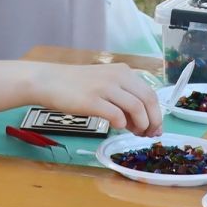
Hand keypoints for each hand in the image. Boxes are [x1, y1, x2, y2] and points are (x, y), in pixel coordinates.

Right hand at [32, 62, 163, 135]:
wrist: (49, 81)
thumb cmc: (77, 86)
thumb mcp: (105, 84)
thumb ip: (123, 99)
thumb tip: (143, 123)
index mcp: (123, 71)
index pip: (150, 93)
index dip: (157, 113)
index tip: (155, 127)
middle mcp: (117, 76)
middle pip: (148, 100)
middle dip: (153, 121)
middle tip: (149, 134)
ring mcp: (104, 87)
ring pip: (136, 108)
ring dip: (141, 125)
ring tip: (135, 133)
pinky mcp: (92, 100)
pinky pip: (116, 115)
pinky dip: (122, 124)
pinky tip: (117, 127)